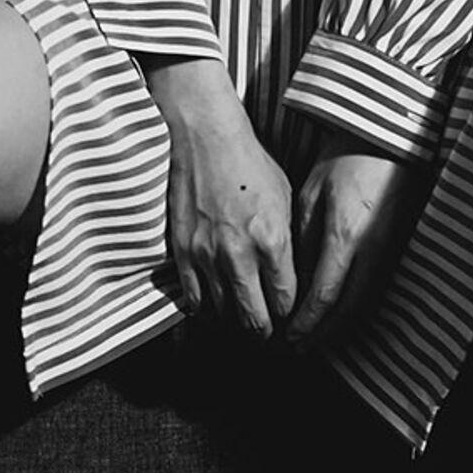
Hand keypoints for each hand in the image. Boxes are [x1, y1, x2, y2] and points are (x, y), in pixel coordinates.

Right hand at [147, 58, 297, 334]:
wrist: (205, 139)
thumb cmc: (250, 164)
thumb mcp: (286, 199)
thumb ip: (287, 241)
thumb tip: (291, 275)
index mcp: (272, 240)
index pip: (286, 300)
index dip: (290, 315)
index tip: (290, 317)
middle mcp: (239, 254)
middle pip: (254, 319)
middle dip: (264, 331)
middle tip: (267, 333)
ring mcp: (206, 256)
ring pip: (223, 314)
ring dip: (234, 320)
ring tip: (241, 319)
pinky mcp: (181, 252)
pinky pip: (192, 299)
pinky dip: (204, 309)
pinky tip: (212, 306)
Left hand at [286, 143, 419, 351]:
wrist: (391, 140)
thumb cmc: (348, 159)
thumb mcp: (314, 193)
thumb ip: (304, 237)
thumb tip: (295, 276)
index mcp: (347, 236)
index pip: (325, 295)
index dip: (306, 322)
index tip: (288, 336)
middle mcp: (373, 251)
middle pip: (349, 311)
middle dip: (323, 334)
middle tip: (300, 348)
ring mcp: (391, 251)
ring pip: (366, 304)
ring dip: (341, 326)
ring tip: (317, 338)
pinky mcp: (399, 248)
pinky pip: (377, 289)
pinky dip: (356, 309)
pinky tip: (340, 314)